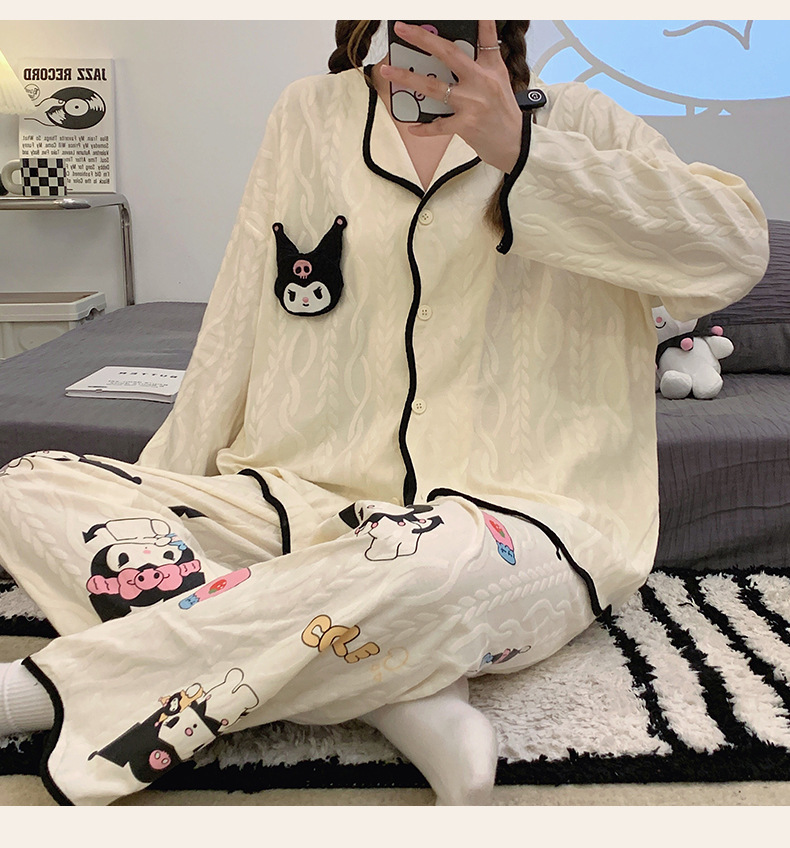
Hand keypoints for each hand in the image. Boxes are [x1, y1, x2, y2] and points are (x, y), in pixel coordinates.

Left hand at [379, 20, 522, 172]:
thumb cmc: (503, 112)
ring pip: (433, 87)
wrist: (515, 143)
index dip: (478, 20)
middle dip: (422, 39)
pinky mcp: (465, 125)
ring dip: (407, 78)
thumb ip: (484, 58)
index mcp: (490, 68)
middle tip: (402, 29)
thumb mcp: (499, 79)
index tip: (467, 8)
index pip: (484, 37)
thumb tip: (466, 42)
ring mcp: (471, 103)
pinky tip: (412, 126)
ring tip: (388, 71)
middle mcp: (480, 82)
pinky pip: (438, 125)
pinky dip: (424, 127)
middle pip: (448, 54)